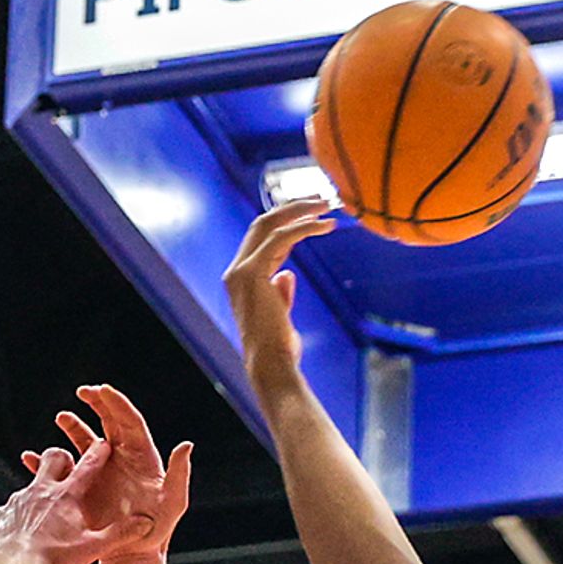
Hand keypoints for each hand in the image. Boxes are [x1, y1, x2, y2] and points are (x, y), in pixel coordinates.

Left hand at [0, 442, 154, 563]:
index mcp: (68, 496)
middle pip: (54, 457)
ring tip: (46, 504)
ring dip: (41, 487)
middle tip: (68, 468)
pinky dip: (21, 511)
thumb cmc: (55, 559)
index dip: (98, 452)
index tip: (104, 444)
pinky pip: (13, 505)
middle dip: (62, 458)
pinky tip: (25, 527)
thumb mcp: (93, 548)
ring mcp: (20, 500)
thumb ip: (120, 534)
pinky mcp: (4, 514)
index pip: (88, 464)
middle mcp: (42, 490)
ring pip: (32, 481)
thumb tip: (145, 524)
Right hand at [21, 385, 190, 562]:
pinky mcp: (85, 486)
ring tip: (62, 417)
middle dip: (96, 404)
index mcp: (142, 457)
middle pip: (108, 423)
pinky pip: (66, 468)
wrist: (132, 554)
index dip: (117, 404)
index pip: (130, 422)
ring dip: (74, 427)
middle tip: (83, 391)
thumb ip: (179, 474)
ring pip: (86, 441)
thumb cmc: (156, 531)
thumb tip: (186, 445)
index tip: (104, 390)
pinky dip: (50, 461)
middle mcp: (121, 459)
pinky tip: (33, 457)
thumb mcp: (173, 503)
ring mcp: (101, 472)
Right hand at [222, 198, 334, 387]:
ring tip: (326, 206)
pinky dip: (304, 227)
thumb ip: (280, 291)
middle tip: (320, 199)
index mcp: (241, 278)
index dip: (287, 222)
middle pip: (262, 223)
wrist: (271, 363)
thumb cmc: (278, 347)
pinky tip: (325, 225)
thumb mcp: (280, 313)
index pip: (262, 238)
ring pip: (269, 224)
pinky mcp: (252, 273)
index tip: (313, 214)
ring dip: (299, 211)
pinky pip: (280, 238)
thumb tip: (286, 274)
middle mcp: (236, 271)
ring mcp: (241, 271)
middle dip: (291, 207)